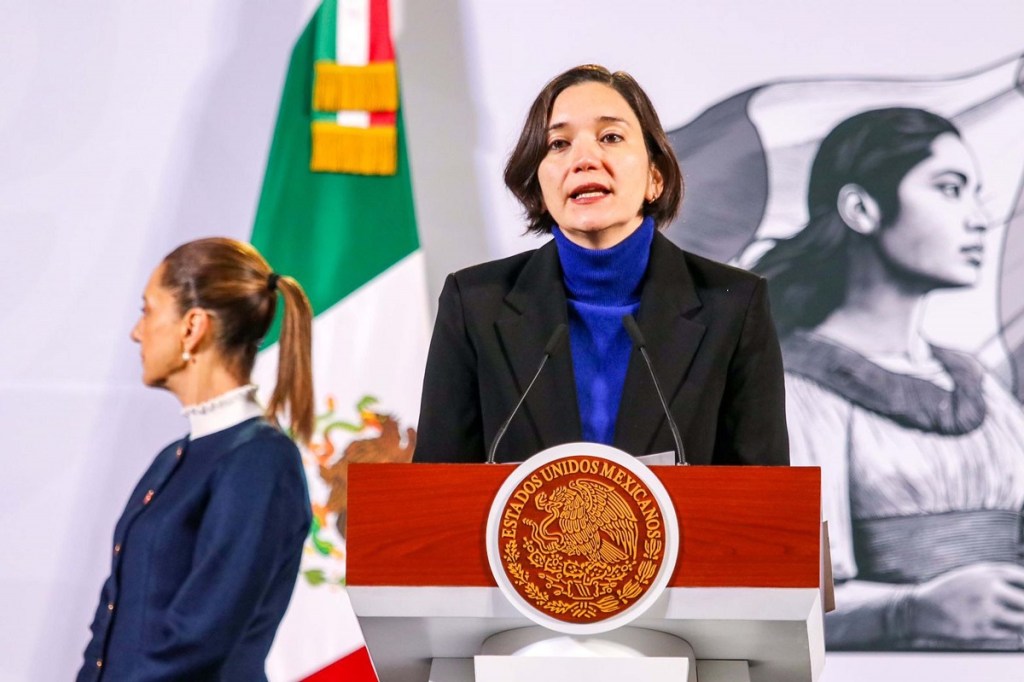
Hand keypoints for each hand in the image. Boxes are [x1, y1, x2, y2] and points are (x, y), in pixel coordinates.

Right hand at [907, 562, 1023, 645]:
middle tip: (1018, 609)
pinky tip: (1001, 627)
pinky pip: (1010, 634)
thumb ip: (998, 578)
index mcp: (987, 573)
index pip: (1023, 579)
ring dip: (1021, 621)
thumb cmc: (949, 592)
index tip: (1020, 595)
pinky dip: (1011, 632)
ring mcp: (985, 610)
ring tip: (1014, 620)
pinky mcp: (981, 630)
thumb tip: (1023, 587)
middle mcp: (988, 589)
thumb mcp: (971, 576)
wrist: (920, 609)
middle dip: (1023, 606)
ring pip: (1022, 621)